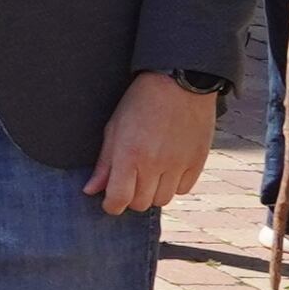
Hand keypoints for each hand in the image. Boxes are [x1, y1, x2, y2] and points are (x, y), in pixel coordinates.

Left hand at [87, 70, 217, 217]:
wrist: (178, 83)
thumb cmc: (139, 103)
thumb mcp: (114, 129)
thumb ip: (104, 163)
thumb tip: (90, 190)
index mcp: (129, 156)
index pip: (119, 198)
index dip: (111, 206)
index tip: (109, 203)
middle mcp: (155, 164)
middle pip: (141, 203)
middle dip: (131, 199)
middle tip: (129, 185)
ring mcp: (178, 164)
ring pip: (163, 200)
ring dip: (153, 193)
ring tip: (149, 176)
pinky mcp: (198, 161)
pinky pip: (184, 189)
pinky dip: (174, 185)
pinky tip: (168, 170)